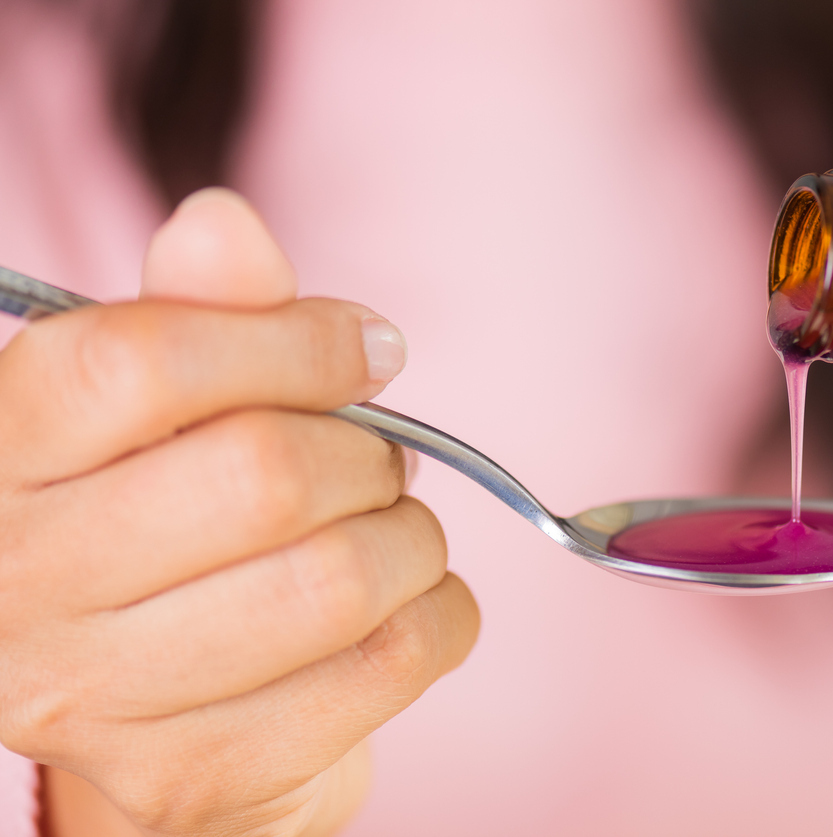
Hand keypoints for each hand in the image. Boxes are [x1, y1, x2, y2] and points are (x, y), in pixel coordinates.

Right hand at [0, 189, 478, 835]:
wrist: (163, 702)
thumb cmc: (178, 518)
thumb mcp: (170, 403)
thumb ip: (203, 311)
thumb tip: (223, 218)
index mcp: (8, 450)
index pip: (145, 361)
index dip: (296, 341)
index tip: (371, 348)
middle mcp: (19, 580)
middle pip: (264, 476)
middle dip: (369, 452)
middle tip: (380, 458)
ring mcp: (94, 696)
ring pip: (337, 582)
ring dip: (414, 539)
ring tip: (397, 531)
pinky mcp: (190, 772)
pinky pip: (384, 668)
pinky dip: (442, 616)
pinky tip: (418, 600)